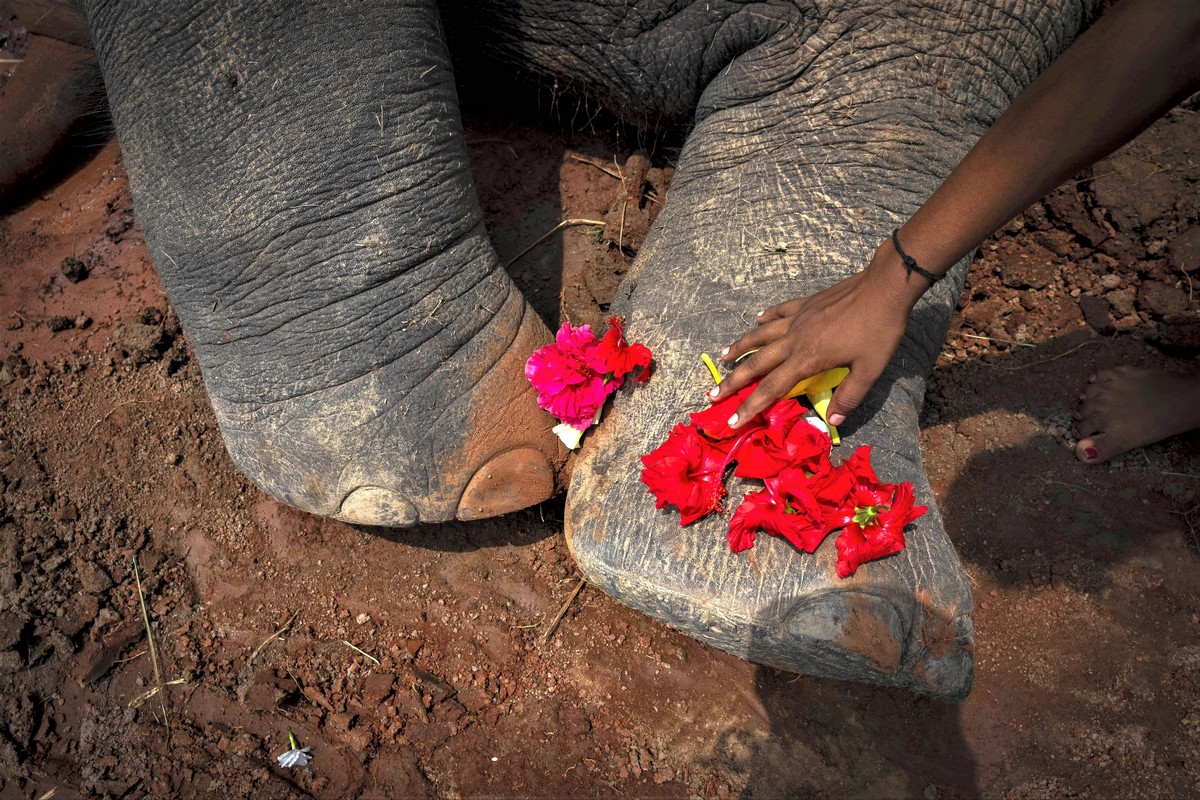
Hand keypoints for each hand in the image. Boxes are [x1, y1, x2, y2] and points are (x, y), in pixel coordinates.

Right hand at [710, 242, 923, 428]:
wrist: (884, 287)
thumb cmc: (879, 330)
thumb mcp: (870, 370)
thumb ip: (849, 397)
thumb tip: (834, 422)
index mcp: (807, 358)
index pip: (771, 388)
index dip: (750, 406)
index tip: (732, 420)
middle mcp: (794, 339)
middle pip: (756, 363)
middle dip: (733, 381)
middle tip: (712, 393)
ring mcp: (798, 318)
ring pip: (760, 334)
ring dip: (740, 347)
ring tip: (723, 356)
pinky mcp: (805, 303)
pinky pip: (779, 312)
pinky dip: (765, 318)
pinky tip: (757, 319)